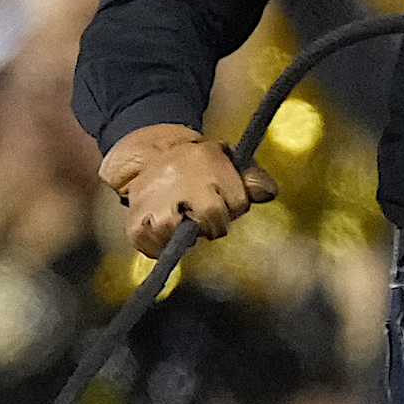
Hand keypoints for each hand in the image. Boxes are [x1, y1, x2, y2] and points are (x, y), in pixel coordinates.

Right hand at [98, 122, 274, 259]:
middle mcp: (177, 180)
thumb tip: (268, 193)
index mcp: (205, 160)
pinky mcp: (135, 222)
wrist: (150, 156)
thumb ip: (253, 177)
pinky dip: (160, 247)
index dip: (235, 204)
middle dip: (214, 224)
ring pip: (173, 231)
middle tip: (204, 217)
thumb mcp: (228, 158)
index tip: (224, 196)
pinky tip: (165, 236)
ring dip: (183, 235)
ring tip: (182, 225)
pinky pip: (150, 246)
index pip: (237, 201)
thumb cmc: (198, 164)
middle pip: (211, 218)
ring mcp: (152, 200)